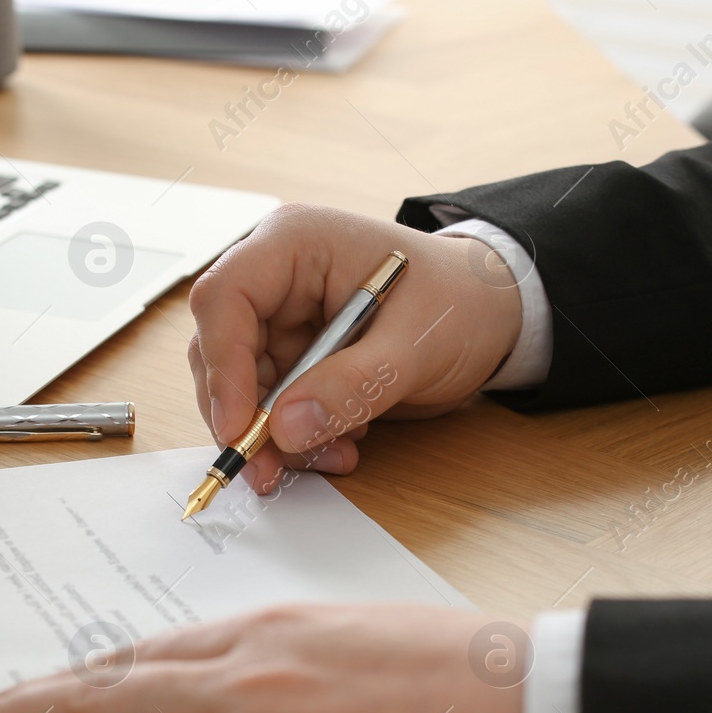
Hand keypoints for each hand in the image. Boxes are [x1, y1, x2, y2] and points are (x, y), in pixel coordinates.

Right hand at [186, 203, 523, 490]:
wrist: (491, 314)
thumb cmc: (460, 300)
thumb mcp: (415, 344)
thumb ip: (351, 385)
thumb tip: (286, 428)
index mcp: (295, 243)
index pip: (224, 299)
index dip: (221, 366)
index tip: (239, 427)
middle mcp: (276, 279)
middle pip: (220, 351)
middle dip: (244, 417)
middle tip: (268, 469)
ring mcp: (283, 320)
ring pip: (241, 389)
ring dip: (277, 437)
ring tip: (332, 456)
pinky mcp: (295, 358)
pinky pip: (274, 407)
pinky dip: (298, 438)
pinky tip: (341, 444)